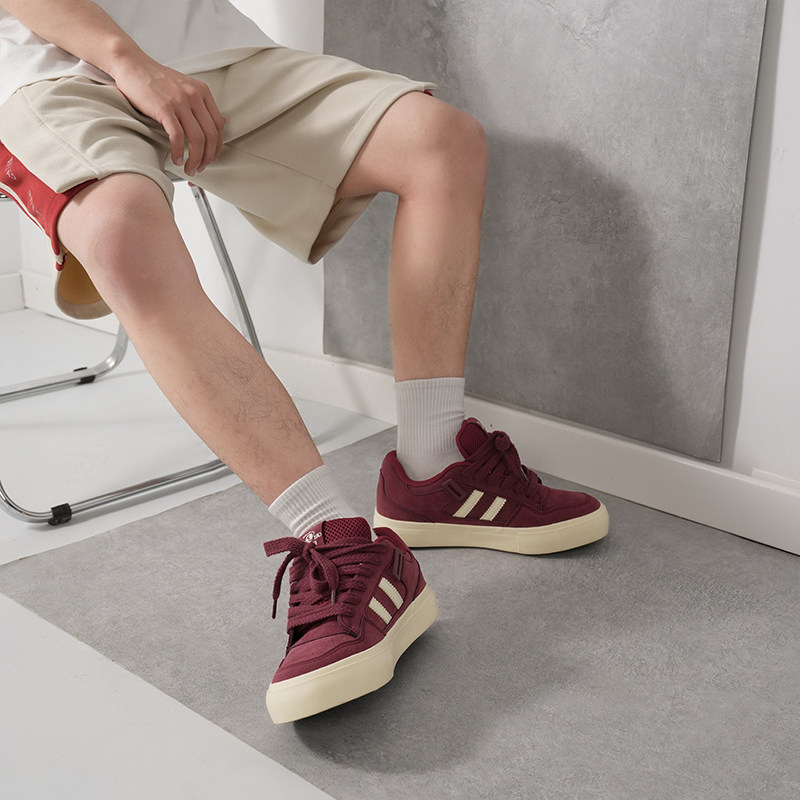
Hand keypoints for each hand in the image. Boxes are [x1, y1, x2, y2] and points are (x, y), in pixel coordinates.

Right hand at [113, 56, 225, 174]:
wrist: (132, 64)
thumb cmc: (157, 80)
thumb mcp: (186, 87)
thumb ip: (202, 105)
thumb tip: (221, 122)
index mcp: (203, 92)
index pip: (219, 126)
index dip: (217, 147)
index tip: (211, 159)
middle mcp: (195, 95)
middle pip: (211, 135)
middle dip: (207, 157)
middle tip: (200, 168)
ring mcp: (180, 101)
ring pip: (197, 139)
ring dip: (195, 159)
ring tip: (189, 168)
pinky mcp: (164, 107)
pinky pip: (178, 137)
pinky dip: (179, 152)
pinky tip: (176, 159)